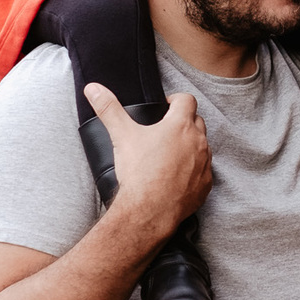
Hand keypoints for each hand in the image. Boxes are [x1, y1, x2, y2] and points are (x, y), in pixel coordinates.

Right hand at [82, 84, 211, 238]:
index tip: (165, 107)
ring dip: (191, 145)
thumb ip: (108, 109)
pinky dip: (194, 170)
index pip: (186, 100)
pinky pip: (204, 171)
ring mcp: (205, 163)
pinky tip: (177, 176)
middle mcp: (198, 141)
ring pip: (203, 146)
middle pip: (197, 121)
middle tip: (165, 130)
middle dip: (183, 122)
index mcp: (180, 125)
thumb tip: (93, 89)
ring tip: (170, 154)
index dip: (175, 100)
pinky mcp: (206, 184)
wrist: (149, 210)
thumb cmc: (139, 172)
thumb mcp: (121, 135)